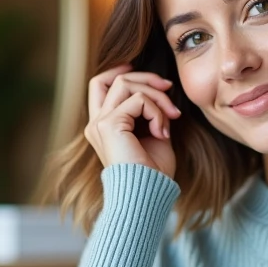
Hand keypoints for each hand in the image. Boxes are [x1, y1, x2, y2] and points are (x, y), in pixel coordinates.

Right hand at [84, 63, 181, 177]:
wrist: (147, 195)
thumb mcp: (154, 134)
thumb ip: (151, 113)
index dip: (121, 71)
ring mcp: (100, 123)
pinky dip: (156, 112)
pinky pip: (138, 100)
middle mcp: (96, 123)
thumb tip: (161, 92)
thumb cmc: (153, 172)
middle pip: (116, 78)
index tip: (147, 74)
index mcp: (103, 126)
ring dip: (155, 96)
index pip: (101, 84)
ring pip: (126, 83)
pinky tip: (162, 132)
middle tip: (169, 88)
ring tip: (171, 117)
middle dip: (147, 78)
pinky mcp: (109, 125)